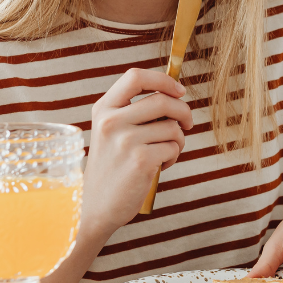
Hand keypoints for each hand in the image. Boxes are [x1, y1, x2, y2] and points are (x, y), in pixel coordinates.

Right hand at [83, 68, 192, 236]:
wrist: (95, 205)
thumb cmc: (112, 167)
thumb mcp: (112, 132)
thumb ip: (134, 112)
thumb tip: (175, 96)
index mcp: (103, 109)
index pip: (136, 77)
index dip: (164, 80)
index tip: (179, 91)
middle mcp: (111, 121)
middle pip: (163, 101)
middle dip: (184, 112)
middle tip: (187, 125)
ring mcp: (125, 141)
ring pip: (173, 127)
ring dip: (177, 141)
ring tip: (163, 154)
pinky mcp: (141, 160)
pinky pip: (173, 148)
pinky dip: (173, 158)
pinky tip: (158, 167)